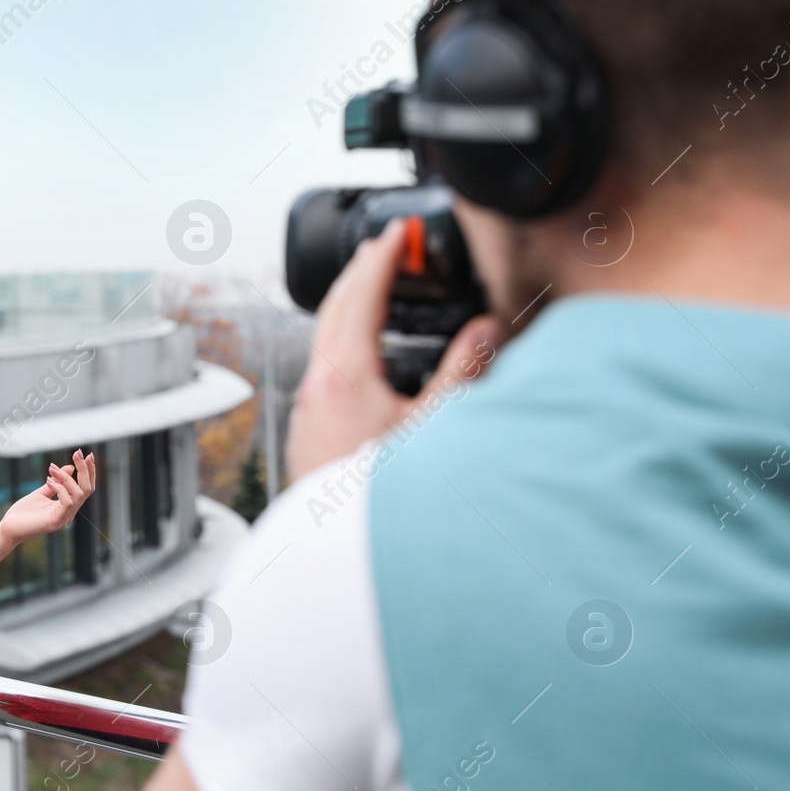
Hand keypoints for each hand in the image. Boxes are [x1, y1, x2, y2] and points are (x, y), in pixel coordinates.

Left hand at [0, 450, 96, 544]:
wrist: (8, 529)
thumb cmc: (23, 512)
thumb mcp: (41, 492)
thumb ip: (56, 482)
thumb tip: (70, 467)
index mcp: (67, 507)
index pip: (86, 488)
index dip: (89, 471)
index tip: (85, 454)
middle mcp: (69, 513)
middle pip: (87, 489)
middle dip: (84, 469)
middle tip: (77, 453)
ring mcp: (64, 518)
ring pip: (78, 494)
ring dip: (66, 477)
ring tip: (52, 469)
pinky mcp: (56, 521)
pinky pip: (67, 501)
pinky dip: (60, 487)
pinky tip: (48, 481)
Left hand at [284, 218, 502, 484]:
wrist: (339, 555)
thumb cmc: (382, 498)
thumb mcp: (436, 429)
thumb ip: (463, 374)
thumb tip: (485, 329)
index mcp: (343, 376)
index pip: (362, 297)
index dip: (383, 260)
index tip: (397, 235)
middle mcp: (314, 389)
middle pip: (332, 312)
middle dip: (359, 275)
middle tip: (381, 249)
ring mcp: (304, 414)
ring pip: (322, 344)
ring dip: (347, 311)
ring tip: (370, 294)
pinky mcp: (305, 437)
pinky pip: (320, 373)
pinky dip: (341, 347)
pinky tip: (357, 362)